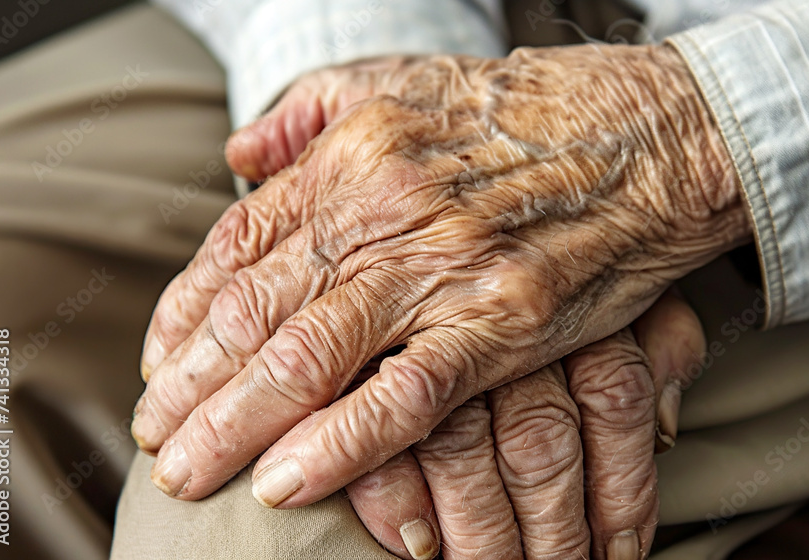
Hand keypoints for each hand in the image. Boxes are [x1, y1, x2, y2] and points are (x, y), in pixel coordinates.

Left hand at [130, 44, 748, 512]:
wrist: (650, 134)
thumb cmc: (530, 114)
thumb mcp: (406, 81)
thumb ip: (311, 113)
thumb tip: (239, 155)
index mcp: (352, 158)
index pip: (235, 247)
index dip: (185, 316)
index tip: (160, 366)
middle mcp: (381, 211)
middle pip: (255, 314)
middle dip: (191, 390)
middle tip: (158, 444)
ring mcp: (440, 268)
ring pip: (309, 359)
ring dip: (236, 427)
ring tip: (191, 476)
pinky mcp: (500, 321)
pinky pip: (404, 395)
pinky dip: (339, 445)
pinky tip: (286, 483)